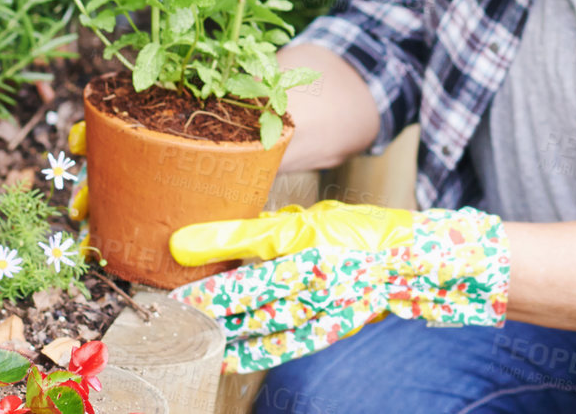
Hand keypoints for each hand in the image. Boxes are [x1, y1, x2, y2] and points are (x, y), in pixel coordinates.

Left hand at [170, 201, 509, 371]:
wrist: (408, 263)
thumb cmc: (355, 232)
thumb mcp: (303, 221)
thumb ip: (246, 232)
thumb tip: (186, 241)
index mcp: (314, 251)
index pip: (248, 271)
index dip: (207, 278)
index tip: (171, 276)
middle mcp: (320, 288)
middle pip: (249, 307)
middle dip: (205, 310)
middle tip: (167, 310)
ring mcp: (326, 314)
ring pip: (261, 331)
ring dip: (221, 333)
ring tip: (186, 331)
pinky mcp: (329, 334)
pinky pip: (281, 349)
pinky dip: (249, 354)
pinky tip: (224, 355)